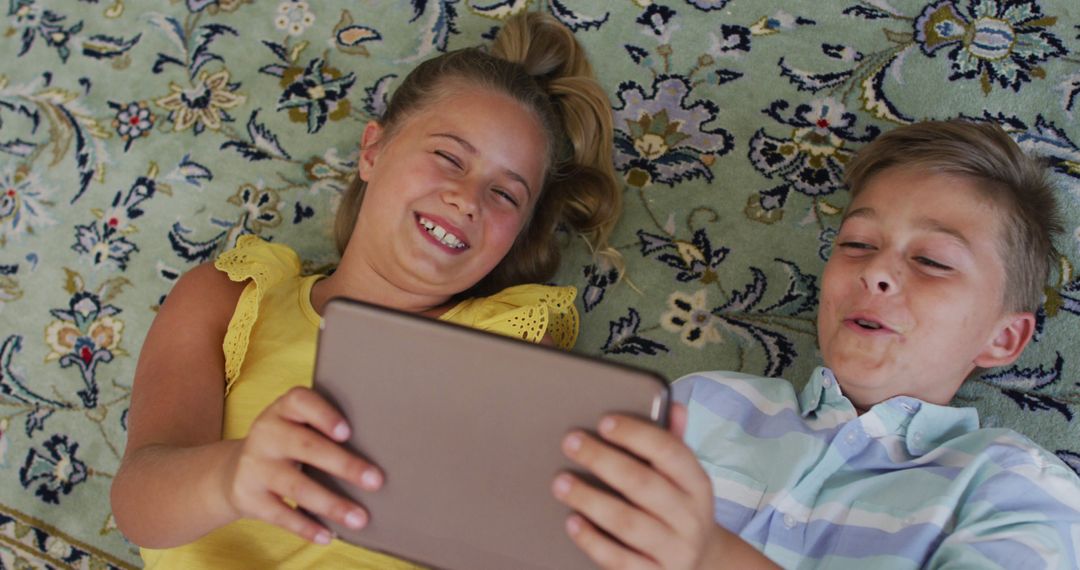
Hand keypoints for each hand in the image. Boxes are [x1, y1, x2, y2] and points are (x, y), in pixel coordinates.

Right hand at [221, 387, 381, 543]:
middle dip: (343, 464)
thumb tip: (382, 449)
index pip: (301, 402)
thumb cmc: (287, 443)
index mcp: (284, 409)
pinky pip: (280, 514)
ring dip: (331, 504)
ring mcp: (256, 465)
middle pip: (306, 446)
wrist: (236, 469)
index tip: (347, 432)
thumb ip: (326, 429)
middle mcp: (267, 433)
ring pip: (296, 486)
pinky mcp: (249, 496)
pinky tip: (329, 535)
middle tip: (376, 481)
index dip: (324, 415)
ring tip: (360, 518)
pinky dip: (306, 526)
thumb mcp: (297, 425)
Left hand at [551, 404, 723, 568]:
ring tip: (560, 482)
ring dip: (591, 500)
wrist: (702, 564)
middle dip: (603, 460)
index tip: (604, 421)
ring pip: (628, 523)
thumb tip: (674, 405)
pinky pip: (620, 561)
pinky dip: (593, 541)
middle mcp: (690, 518)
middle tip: (571, 443)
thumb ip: (673, 442)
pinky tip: (572, 521)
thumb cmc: (679, 508)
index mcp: (698, 484)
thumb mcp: (685, 478)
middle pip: (644, 484)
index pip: (671, 452)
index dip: (637, 434)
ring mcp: (674, 551)